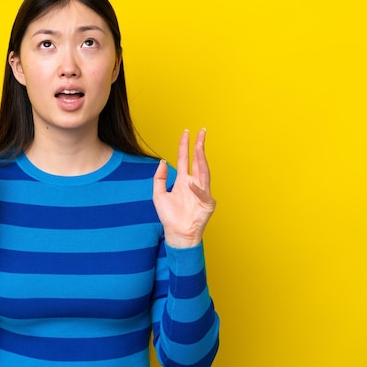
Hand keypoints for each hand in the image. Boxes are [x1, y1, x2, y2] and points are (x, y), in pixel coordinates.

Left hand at [153, 128, 215, 248]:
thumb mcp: (159, 195)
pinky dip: (197, 189)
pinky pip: (203, 194)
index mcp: (183, 181)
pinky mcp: (207, 204)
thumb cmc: (169, 217)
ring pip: (203, 172)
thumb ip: (159, 178)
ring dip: (202, 159)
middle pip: (198, 161)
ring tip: (199, 146)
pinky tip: (191, 183)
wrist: (176, 234)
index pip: (184, 159)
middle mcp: (194, 184)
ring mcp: (202, 193)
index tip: (186, 132)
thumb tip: (162, 162)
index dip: (185, 146)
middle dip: (199, 146)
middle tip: (201, 132)